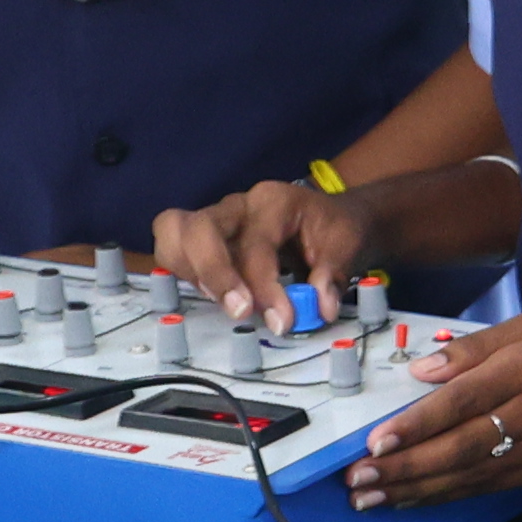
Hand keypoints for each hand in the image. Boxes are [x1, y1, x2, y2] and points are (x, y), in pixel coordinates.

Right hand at [155, 175, 372, 328]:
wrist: (332, 218)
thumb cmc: (334, 228)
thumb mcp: (347, 245)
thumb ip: (332, 276)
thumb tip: (319, 307)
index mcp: (274, 201)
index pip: (256, 245)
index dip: (265, 287)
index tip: (281, 320)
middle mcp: (239, 205)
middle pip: (199, 228)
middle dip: (213, 273)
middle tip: (240, 311)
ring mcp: (217, 218)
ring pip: (174, 231)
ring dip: (192, 273)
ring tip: (226, 303)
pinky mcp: (204, 237)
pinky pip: (174, 248)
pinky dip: (184, 273)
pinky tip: (213, 296)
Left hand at [342, 313, 521, 510]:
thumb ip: (474, 349)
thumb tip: (423, 370)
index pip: (461, 402)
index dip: (417, 424)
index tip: (375, 441)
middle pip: (457, 448)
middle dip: (402, 467)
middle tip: (355, 479)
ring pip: (466, 476)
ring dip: (413, 489)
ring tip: (368, 498)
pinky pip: (485, 486)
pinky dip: (444, 495)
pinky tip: (411, 498)